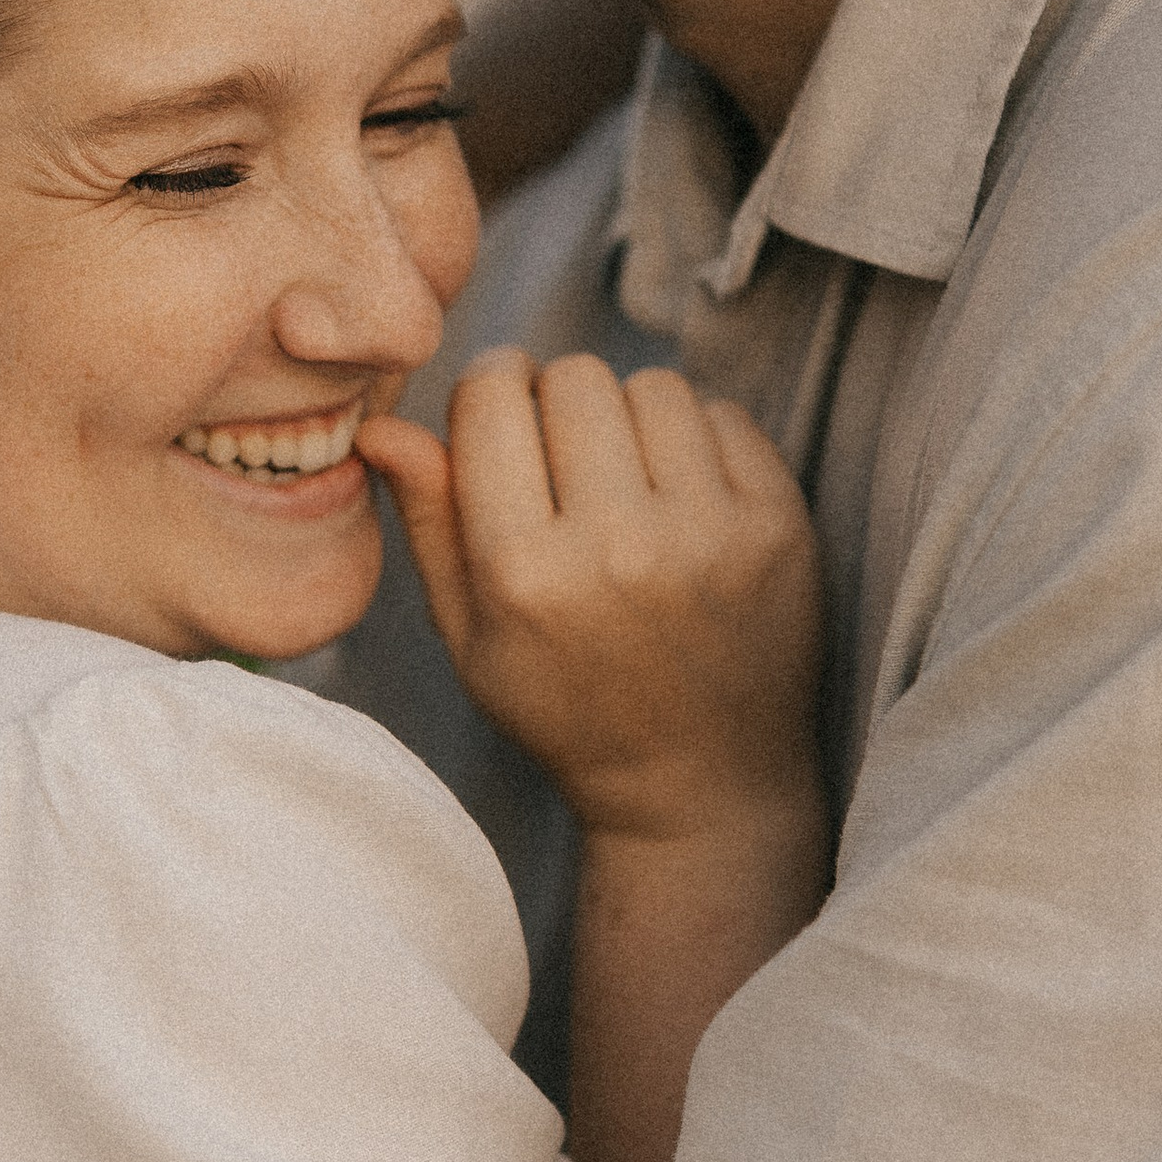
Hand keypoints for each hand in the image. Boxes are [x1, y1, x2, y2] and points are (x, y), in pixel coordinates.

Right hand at [362, 352, 823, 838]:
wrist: (699, 784)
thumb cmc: (568, 709)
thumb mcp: (470, 637)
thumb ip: (429, 522)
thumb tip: (382, 425)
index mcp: (524, 573)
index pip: (491, 397)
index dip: (490, 387)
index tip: (501, 409)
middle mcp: (617, 547)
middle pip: (573, 377)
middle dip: (557, 401)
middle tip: (565, 457)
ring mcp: (709, 533)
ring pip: (652, 386)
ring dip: (631, 417)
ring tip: (627, 480)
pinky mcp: (779, 527)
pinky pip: (724, 416)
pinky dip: (697, 442)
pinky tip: (684, 500)